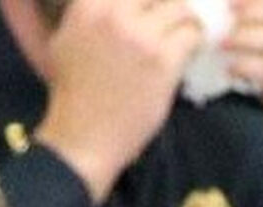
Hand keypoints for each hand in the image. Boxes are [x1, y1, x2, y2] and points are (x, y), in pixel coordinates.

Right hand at [34, 0, 206, 203]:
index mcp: (89, 6)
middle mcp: (114, 14)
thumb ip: (89, 9)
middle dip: (170, 2)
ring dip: (187, 18)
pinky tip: (189, 49)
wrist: (84, 137)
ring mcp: (141, 36)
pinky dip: (196, 39)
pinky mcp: (163, 60)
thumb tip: (111, 1)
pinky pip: (193, 33)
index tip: (154, 5)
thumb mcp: (67, 38)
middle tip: (173, 15)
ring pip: (182, 6)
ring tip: (185, 29)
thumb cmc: (73, 91)